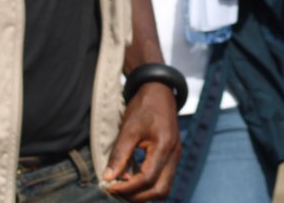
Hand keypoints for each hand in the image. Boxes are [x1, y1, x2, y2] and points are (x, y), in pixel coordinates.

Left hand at [101, 81, 180, 200]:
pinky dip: (148, 184)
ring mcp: (175, 155)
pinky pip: (163, 178)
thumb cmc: (144, 107)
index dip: (126, 187)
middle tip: (117, 191)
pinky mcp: (172, 155)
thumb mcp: (129, 128)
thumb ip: (120, 155)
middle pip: (161, 190)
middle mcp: (174, 154)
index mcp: (165, 146)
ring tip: (123, 186)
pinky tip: (132, 177)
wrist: (159, 91)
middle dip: (138, 196)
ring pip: (164, 187)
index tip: (109, 187)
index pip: (147, 178)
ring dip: (144, 192)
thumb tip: (108, 178)